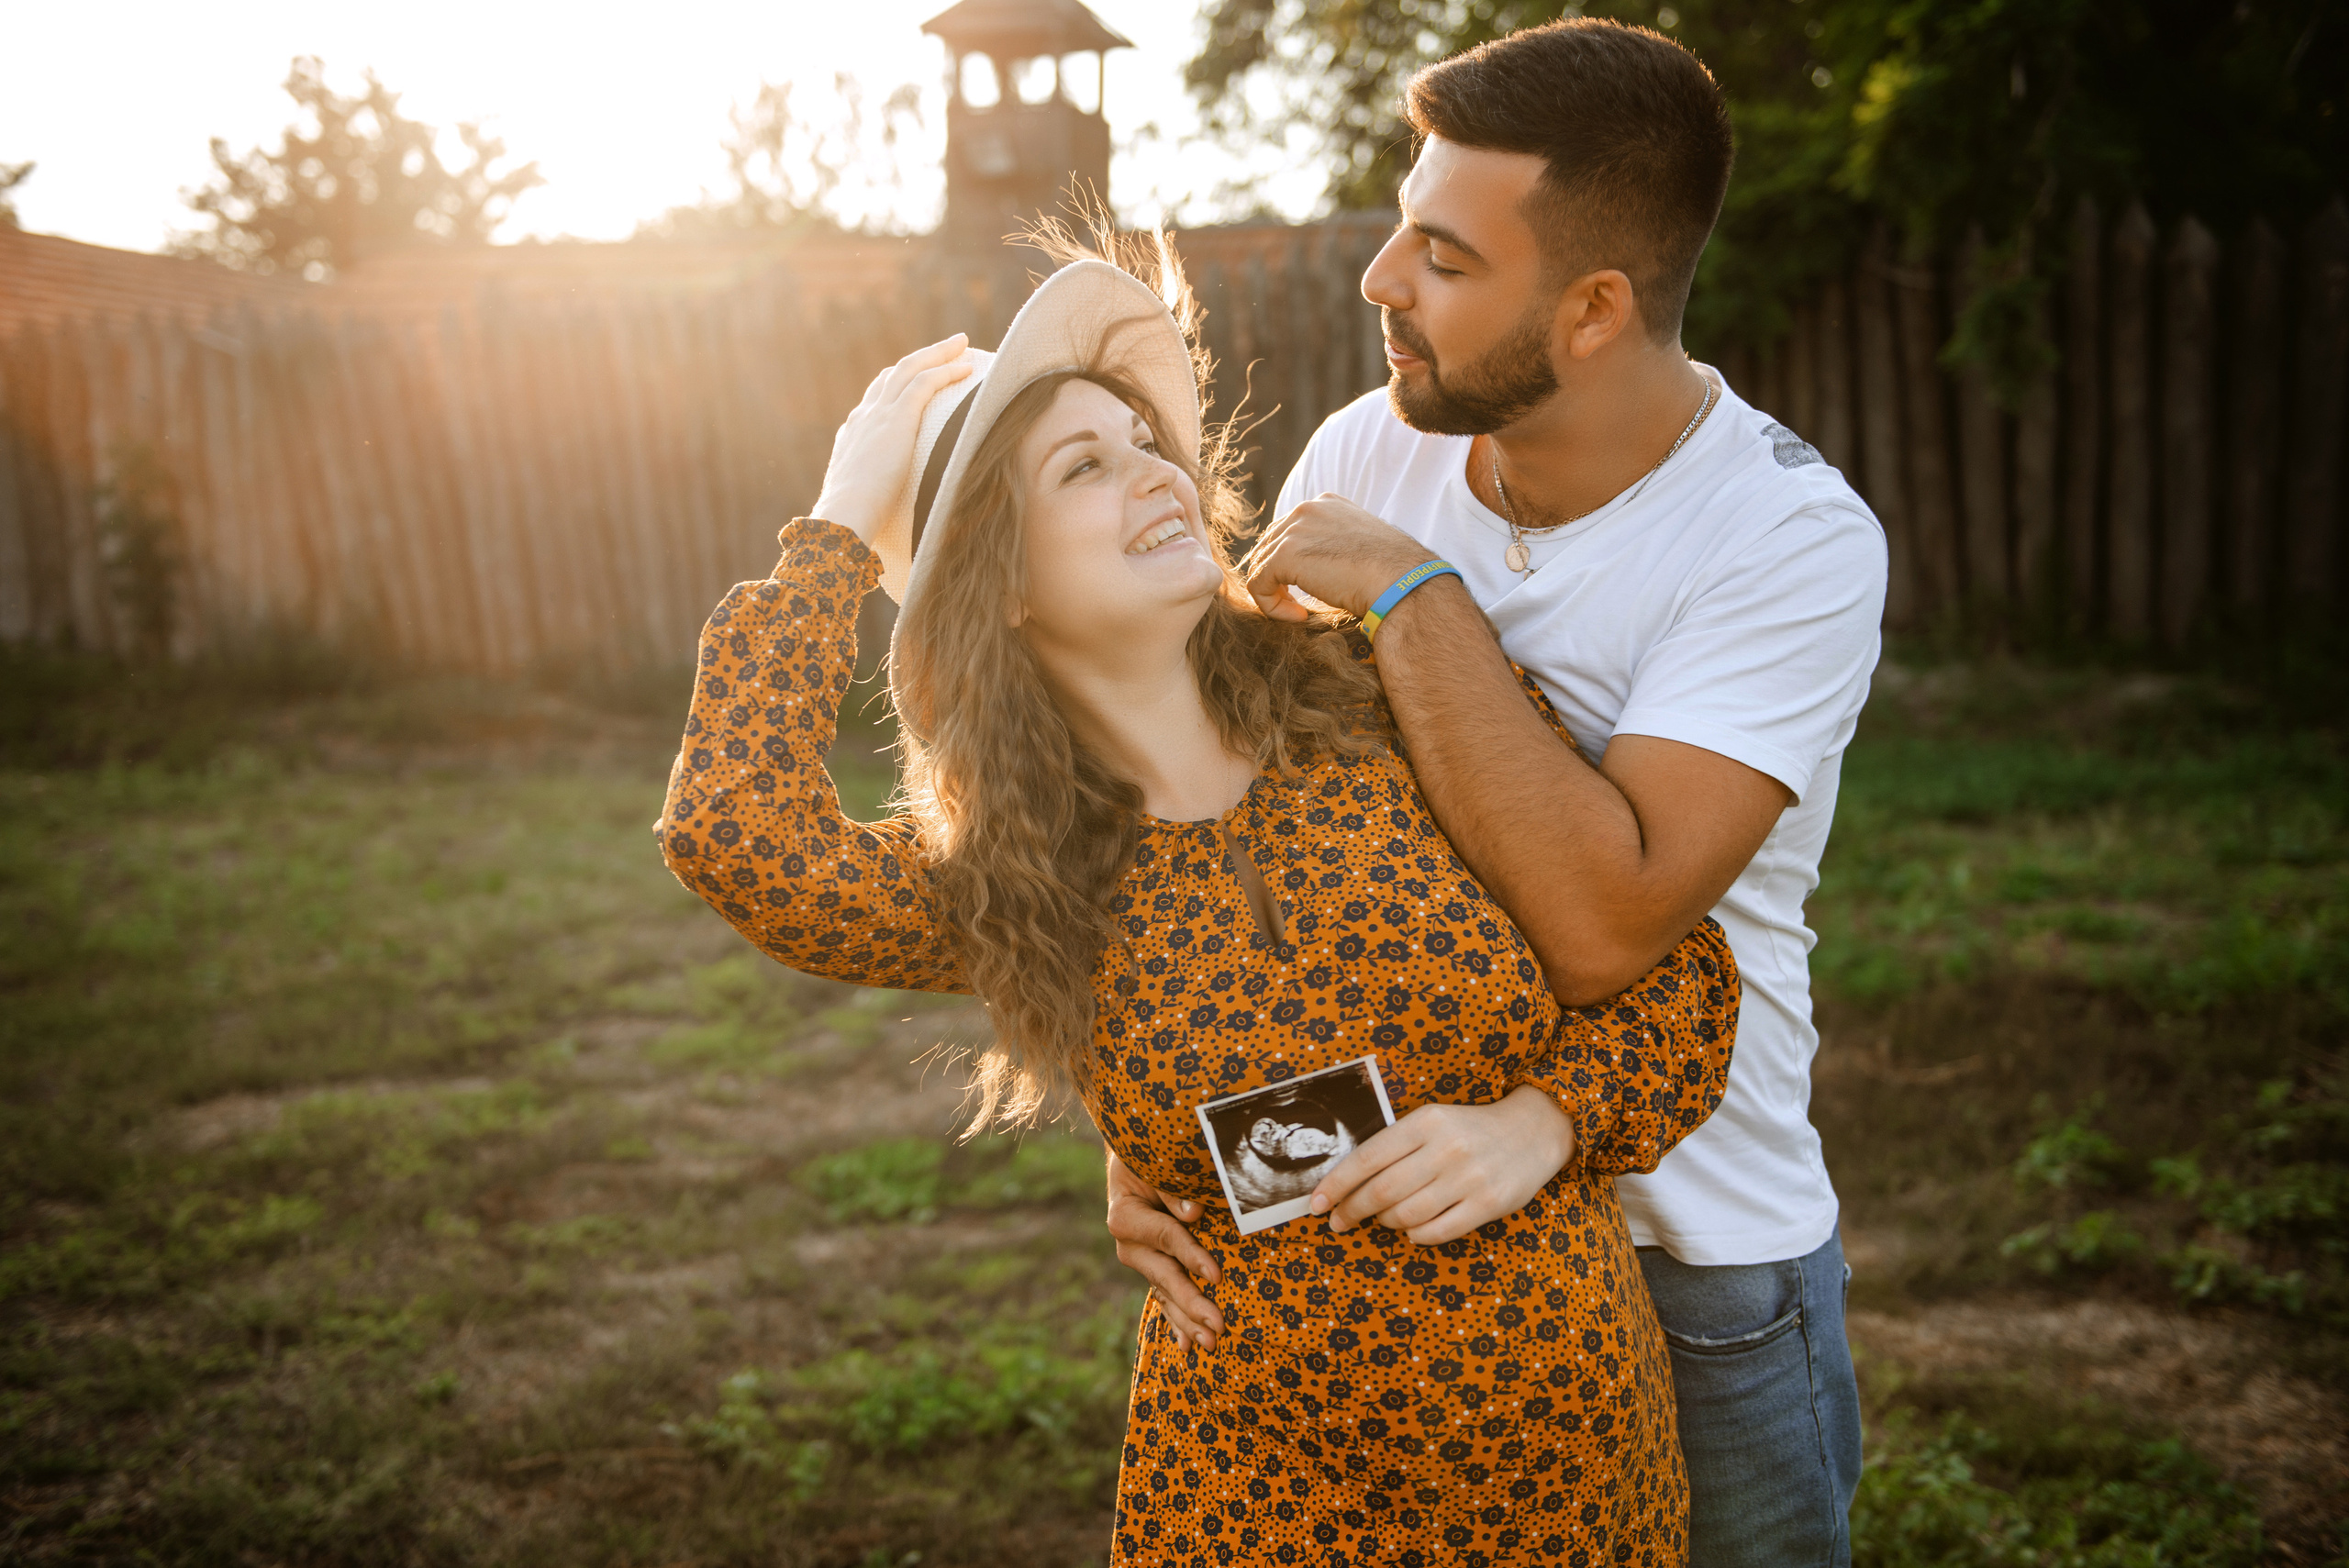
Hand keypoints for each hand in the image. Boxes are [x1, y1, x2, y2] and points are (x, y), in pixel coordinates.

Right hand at [809, 335, 973, 544]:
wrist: (844, 516)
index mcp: (853, 435)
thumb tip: (886, 516)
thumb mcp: (862, 502)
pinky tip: (966, 368)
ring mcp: (878, 415)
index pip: (876, 399)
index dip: (897, 384)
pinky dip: (946, 371)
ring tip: (962, 343)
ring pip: (910, 368)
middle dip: (921, 357)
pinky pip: (924, 383)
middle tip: (947, 347)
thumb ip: (873, 497)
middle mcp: (863, 417)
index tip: (918, 377)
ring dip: (938, 353)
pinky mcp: (896, 419)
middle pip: (893, 374)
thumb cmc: (854, 522)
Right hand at [1105, 1149, 1224, 1350]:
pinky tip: (1185, 1346)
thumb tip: (1192, 1213)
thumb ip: (1171, 1187)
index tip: (1215, 1275)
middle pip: (1164, 1275)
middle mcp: (1128, 1244)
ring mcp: (1138, 1260)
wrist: (1134, 1163)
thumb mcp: (1155, 1162)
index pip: (1165, 1237)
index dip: (1190, 1255)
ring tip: (1210, 1344)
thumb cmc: (1150, 1157)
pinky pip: (1163, 1298)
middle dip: (1191, 1302)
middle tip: (1217, 1326)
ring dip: (1187, 1321)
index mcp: (1125, 1216)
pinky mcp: (1150, 1269)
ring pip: (1164, 1293)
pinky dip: (1175, 1321)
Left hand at [1239, 494, 1437, 621]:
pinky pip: (1259, 584)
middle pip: (1269, 546)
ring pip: (1261, 566)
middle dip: (1277, 578)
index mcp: (1326, 504)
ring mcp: (1294, 529)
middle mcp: (1306, 509)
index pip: (1289, 532)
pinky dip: (1272, 606)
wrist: (1401, 581)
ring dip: (1276, 595)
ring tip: (1300, 614)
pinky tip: (1299, 617)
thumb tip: (1318, 569)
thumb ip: (1333, 548)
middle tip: (1297, 605)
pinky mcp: (1285, 555)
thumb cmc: (1391, 573)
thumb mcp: (1360, 549)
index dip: (1290, 564)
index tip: (1308, 589)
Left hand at [1309, 1086, 1575, 1243]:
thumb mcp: (1433, 1121)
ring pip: (1407, 1215)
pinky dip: (1416, 1235)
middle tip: (1338, 1221)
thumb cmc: (1470, 1129)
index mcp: (1427, 1122)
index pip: (1368, 1157)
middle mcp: (1446, 1149)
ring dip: (1386, 1222)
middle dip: (1351, 1210)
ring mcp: (1470, 1178)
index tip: (1316, 1203)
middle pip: (1382, 1191)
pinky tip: (1414, 1227)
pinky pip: (1437, 1232)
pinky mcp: (1489, 1205)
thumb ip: (1397, 1145)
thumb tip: (1347, 1182)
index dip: (1337, 1184)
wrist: (1533, 1132)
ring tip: (1384, 1219)